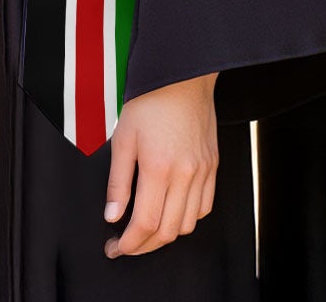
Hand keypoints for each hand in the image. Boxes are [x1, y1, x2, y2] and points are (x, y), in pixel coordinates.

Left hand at [104, 72, 217, 257]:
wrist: (182, 76)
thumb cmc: (150, 101)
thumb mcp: (123, 137)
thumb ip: (118, 181)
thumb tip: (113, 215)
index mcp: (159, 168)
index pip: (146, 223)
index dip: (130, 243)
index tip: (116, 248)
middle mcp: (185, 175)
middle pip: (168, 231)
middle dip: (144, 246)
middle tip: (126, 245)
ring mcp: (203, 173)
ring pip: (188, 224)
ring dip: (166, 235)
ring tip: (146, 230)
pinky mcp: (213, 167)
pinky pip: (205, 207)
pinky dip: (187, 218)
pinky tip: (172, 213)